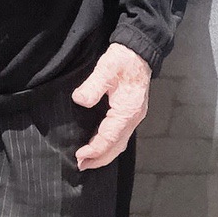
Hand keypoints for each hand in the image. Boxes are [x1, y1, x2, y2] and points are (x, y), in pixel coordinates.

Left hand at [71, 43, 151, 169]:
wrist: (138, 50)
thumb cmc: (122, 59)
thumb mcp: (106, 68)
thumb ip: (92, 86)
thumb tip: (79, 100)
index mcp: (128, 110)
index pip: (110, 138)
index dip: (95, 150)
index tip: (79, 156)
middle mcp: (133, 117)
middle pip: (117, 146)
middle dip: (100, 159)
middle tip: (81, 166)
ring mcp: (134, 116)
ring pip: (120, 143)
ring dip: (105, 154)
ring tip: (88, 161)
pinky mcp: (131, 112)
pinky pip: (121, 136)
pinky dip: (109, 145)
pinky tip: (98, 144)